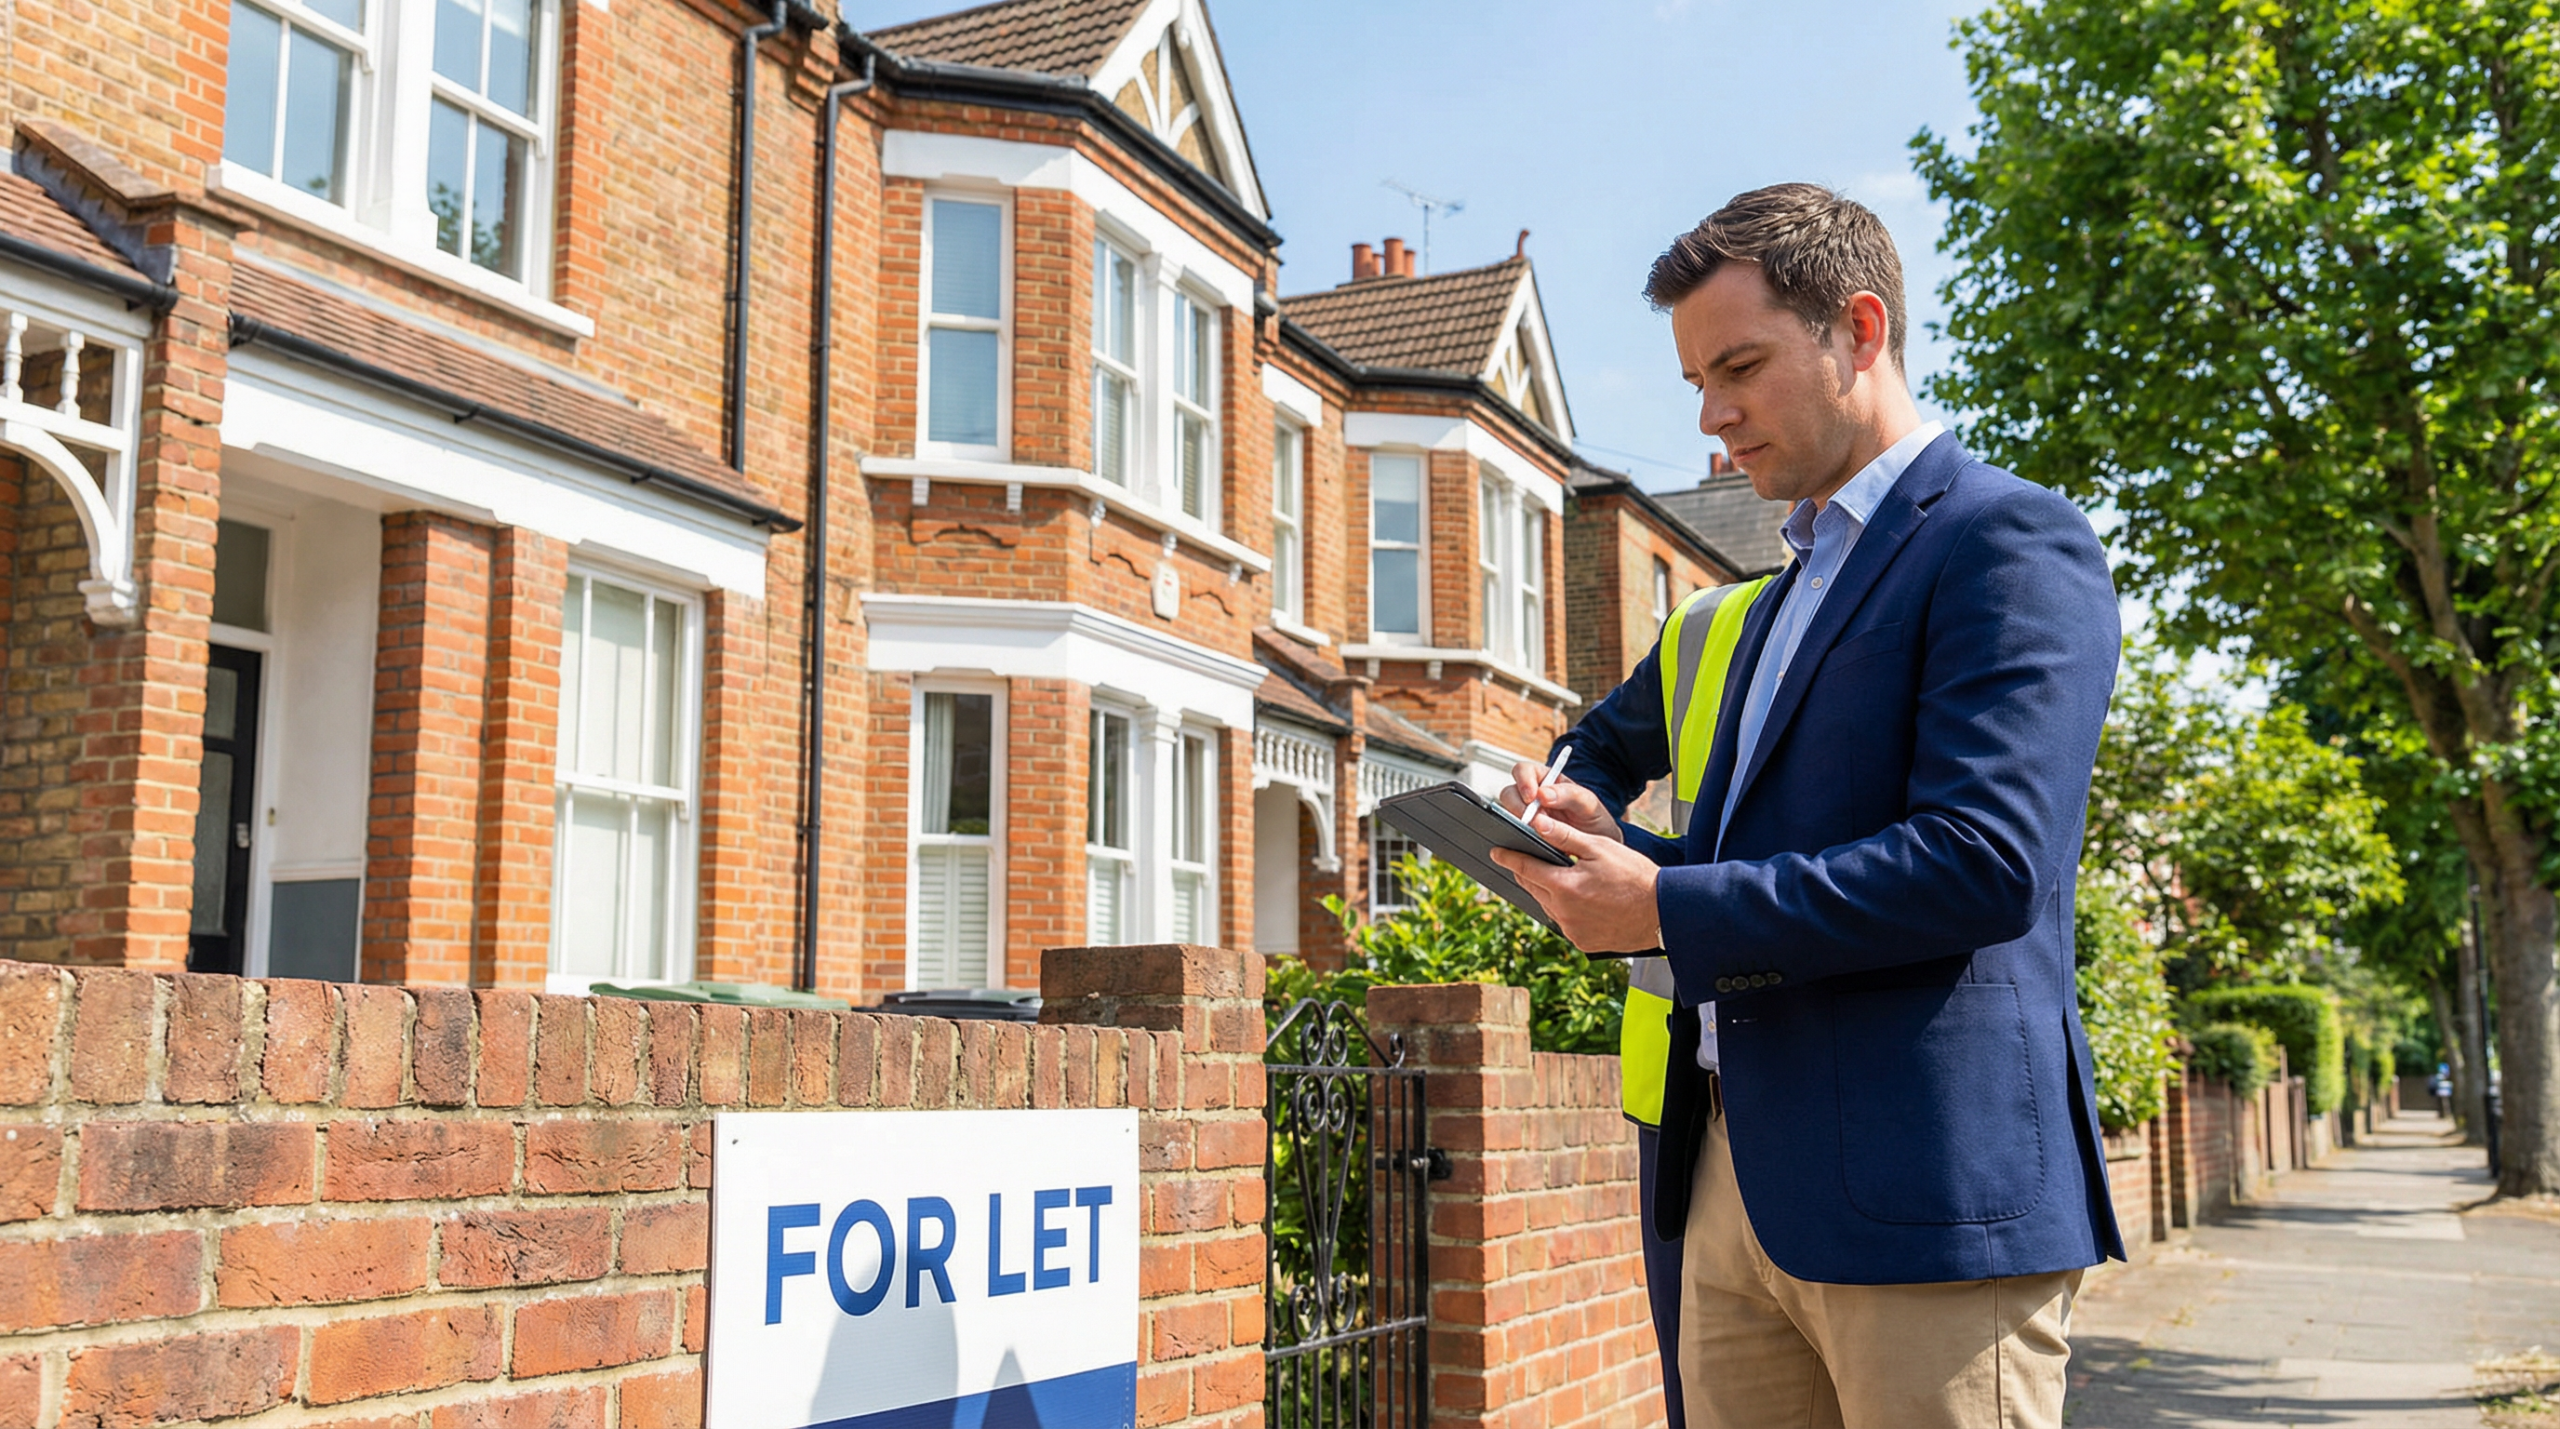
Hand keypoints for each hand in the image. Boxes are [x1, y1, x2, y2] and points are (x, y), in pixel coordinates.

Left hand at [1489, 812, 1661, 954]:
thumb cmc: (1635, 876)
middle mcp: (1563, 911)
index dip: (1508, 857)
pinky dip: (1565, 909)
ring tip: (1562, 878)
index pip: (1524, 868)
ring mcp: (1571, 929)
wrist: (1663, 912)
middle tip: (1527, 860)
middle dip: (1528, 873)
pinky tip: (1581, 900)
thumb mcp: (1599, 848)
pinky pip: (1564, 922)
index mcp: (1563, 886)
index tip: (1496, 852)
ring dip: (1548, 891)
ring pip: (1547, 905)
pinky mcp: (1582, 942)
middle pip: (1532, 888)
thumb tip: (1536, 823)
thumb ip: (1564, 836)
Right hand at [1500, 759, 1621, 844]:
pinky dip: (1518, 838)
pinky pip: (1513, 834)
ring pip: (1507, 814)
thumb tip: (1543, 793)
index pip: (1524, 770)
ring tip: (1536, 834)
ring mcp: (1528, 817)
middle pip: (1509, 793)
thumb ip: (1570, 795)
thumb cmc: (1595, 821)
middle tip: (1529, 820)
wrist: (1600, 850)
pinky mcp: (1525, 835)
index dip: (1523, 780)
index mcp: (1547, 781)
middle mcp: (1533, 797)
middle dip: (1516, 806)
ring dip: (1517, 823)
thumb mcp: (1589, 805)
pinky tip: (1532, 843)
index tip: (1531, 797)